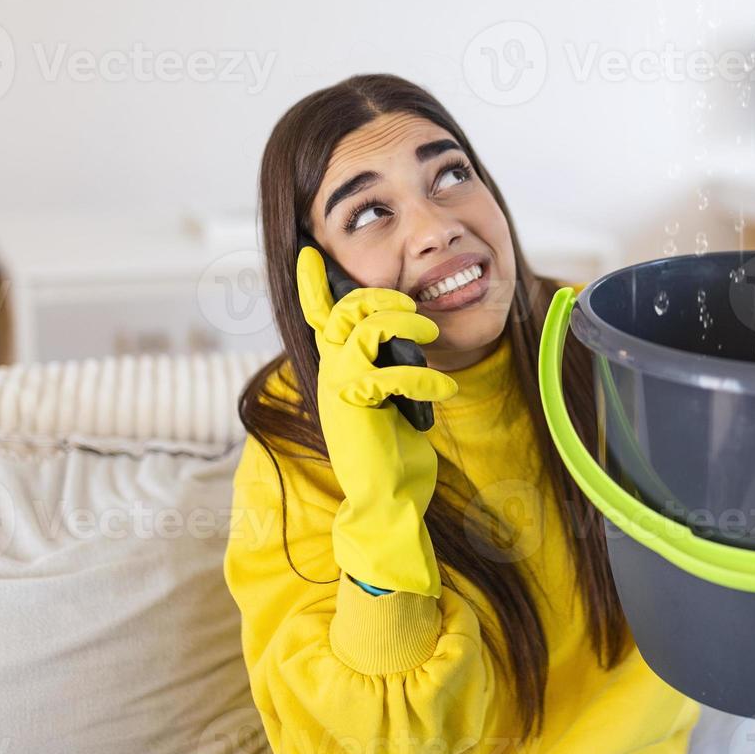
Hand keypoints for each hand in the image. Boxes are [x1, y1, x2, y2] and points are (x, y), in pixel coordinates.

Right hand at [296, 246, 458, 598]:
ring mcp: (340, 388)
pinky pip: (388, 373)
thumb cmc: (393, 453)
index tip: (309, 252)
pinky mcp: (356, 407)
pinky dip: (423, 378)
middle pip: (342, 309)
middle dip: (378, 295)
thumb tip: (409, 339)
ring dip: (401, 323)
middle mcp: (331, 373)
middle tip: (411, 304)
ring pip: (361, 328)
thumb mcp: (390, 401)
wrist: (387, 501)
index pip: (317, 317)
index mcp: (338, 368)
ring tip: (431, 337)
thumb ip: (387, 369)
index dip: (312, 284)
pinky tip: (445, 392)